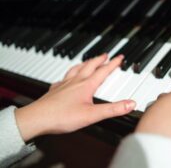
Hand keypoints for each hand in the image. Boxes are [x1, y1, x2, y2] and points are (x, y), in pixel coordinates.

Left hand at [15, 54, 134, 141]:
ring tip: (88, 61)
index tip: (119, 57)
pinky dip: (69, 75)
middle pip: (89, 66)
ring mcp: (64, 85)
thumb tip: (130, 104)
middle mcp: (75, 82)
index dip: (113, 64)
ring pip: (76, 69)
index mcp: (86, 85)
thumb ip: (113, 109)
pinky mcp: (55, 91)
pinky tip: (66, 78)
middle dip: (99, 60)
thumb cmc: (61, 117)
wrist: (37, 119)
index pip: (103, 71)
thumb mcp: (92, 115)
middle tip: (105, 55)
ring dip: (85, 63)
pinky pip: (63, 78)